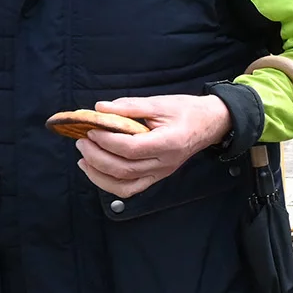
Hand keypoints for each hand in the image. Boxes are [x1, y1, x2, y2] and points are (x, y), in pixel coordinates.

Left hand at [76, 95, 233, 198]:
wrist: (210, 124)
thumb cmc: (187, 111)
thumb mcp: (160, 103)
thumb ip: (130, 106)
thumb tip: (99, 108)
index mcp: (169, 143)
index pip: (132, 149)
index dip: (107, 142)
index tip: (91, 130)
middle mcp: (165, 163)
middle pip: (124, 169)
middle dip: (97, 157)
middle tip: (82, 141)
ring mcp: (162, 173)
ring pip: (124, 185)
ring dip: (98, 175)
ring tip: (84, 158)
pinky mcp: (157, 177)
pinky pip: (130, 189)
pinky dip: (109, 184)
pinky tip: (96, 171)